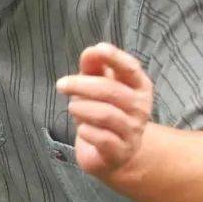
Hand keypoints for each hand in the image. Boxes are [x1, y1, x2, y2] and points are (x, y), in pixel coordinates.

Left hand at [55, 42, 153, 177]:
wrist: (113, 153)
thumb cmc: (104, 112)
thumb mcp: (98, 87)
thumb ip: (95, 68)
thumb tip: (91, 51)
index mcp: (139, 87)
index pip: (130, 68)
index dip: (115, 57)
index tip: (97, 49)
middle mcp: (141, 108)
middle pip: (111, 91)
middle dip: (82, 85)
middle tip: (61, 85)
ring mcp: (133, 131)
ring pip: (106, 114)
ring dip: (82, 108)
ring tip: (72, 107)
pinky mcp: (121, 152)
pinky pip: (102, 138)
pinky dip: (87, 131)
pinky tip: (82, 129)